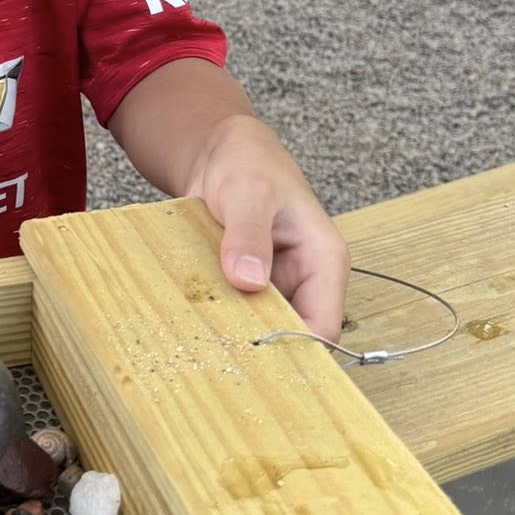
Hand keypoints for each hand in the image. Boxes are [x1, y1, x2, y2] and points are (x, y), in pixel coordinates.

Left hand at [186, 113, 349, 342]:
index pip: (324, 326)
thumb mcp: (249, 193)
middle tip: (220, 362)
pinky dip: (215, 321)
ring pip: (259, 330)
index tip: (258, 363)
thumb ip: (249, 235)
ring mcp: (273, 286)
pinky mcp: (244, 286)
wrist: (219, 151)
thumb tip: (250, 281)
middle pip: (291, 337)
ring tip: (201, 349)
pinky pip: (234, 314)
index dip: (297, 351)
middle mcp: (303, 280)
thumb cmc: (249, 162)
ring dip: (233, 337)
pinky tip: (191, 329)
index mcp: (323, 261)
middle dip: (261, 351)